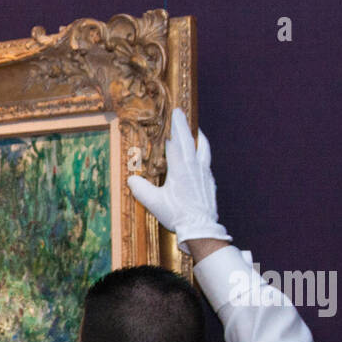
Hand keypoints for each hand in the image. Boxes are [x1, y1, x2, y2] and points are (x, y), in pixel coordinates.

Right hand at [126, 108, 231, 254]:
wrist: (200, 228)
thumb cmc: (177, 214)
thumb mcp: (154, 202)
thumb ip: (141, 189)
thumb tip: (131, 180)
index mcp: (180, 168)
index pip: (175, 143)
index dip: (171, 129)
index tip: (170, 117)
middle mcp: (194, 166)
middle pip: (189, 140)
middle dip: (183, 125)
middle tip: (179, 113)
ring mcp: (205, 173)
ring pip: (203, 148)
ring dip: (198, 137)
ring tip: (196, 131)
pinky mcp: (210, 182)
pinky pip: (206, 161)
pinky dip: (202, 153)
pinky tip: (200, 158)